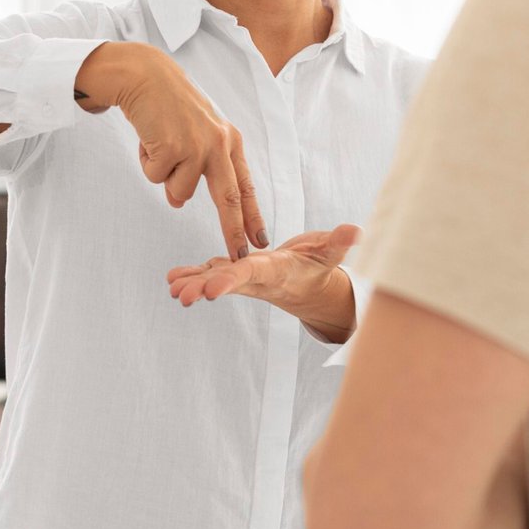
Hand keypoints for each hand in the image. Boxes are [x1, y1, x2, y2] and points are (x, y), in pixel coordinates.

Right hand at [78, 42, 268, 260]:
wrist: (145, 76)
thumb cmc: (169, 106)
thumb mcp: (192, 135)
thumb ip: (193, 169)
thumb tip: (179, 202)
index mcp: (229, 141)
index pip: (244, 186)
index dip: (252, 216)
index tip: (261, 241)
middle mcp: (218, 144)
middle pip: (228, 198)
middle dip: (233, 231)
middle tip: (237, 256)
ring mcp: (196, 145)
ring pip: (179, 191)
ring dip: (163, 174)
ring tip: (159, 145)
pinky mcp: (172, 146)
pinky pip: (156, 176)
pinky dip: (146, 162)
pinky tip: (149, 138)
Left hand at [166, 224, 361, 340]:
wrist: (307, 283)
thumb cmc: (317, 264)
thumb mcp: (329, 252)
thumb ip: (339, 243)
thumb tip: (356, 232)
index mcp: (274, 271)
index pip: (250, 275)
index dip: (229, 280)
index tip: (210, 290)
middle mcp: (255, 278)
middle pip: (226, 282)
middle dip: (203, 288)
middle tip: (182, 296)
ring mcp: (243, 277)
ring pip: (214, 280)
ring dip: (192, 283)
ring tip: (171, 288)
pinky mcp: (235, 272)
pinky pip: (211, 273)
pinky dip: (192, 275)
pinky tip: (172, 278)